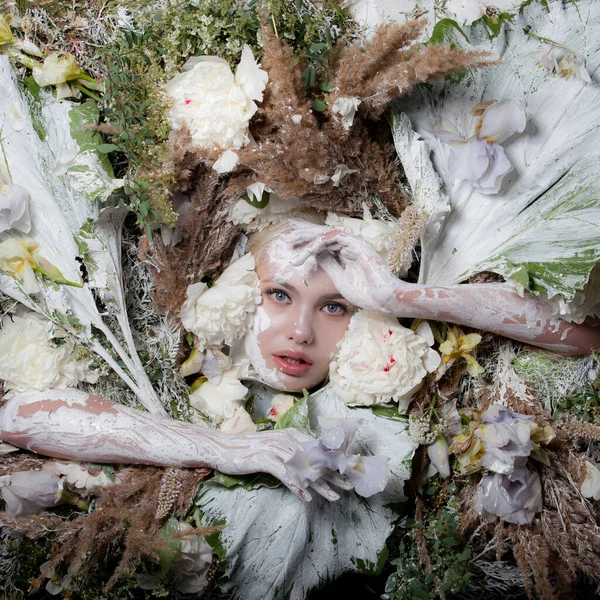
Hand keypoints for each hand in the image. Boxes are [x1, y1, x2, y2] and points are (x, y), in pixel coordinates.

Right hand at [221, 428, 352, 501]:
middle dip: (334, 473)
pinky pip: (286, 475)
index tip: (348, 472)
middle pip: (315, 458)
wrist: (225, 448)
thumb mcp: (275, 446)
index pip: (318, 447)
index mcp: (291, 434)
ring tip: (334, 496)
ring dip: (320, 484)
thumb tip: (310, 461)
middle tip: (349, 485)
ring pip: (304, 468)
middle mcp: (287, 439)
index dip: (334, 460)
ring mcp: (277, 448)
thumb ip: (292, 450)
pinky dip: (297, 487)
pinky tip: (306, 498)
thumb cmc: (251, 450)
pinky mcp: (266, 459)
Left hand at [282, 222, 399, 314]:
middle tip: (284, 239)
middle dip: (302, 236)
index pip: (321, 243)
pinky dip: (317, 243)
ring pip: (324, 234)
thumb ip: (328, 264)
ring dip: (306, 239)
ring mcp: (353, 243)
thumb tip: (314, 255)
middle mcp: (348, 245)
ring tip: (290, 244)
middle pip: (321, 235)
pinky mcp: (356, 244)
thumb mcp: (339, 278)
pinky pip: (332, 238)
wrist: (384, 299)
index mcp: (344, 253)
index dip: (304, 243)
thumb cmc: (366, 293)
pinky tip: (306, 251)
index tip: (289, 246)